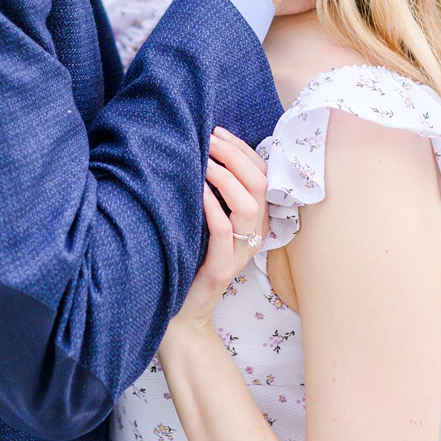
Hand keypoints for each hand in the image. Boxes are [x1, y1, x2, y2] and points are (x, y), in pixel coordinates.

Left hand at [176, 131, 267, 331]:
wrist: (179, 309)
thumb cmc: (188, 257)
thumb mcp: (203, 219)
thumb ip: (210, 192)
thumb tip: (199, 152)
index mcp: (253, 221)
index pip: (261, 176)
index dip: (243, 150)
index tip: (218, 131)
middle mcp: (253, 235)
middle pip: (260, 186)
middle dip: (235, 157)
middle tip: (209, 140)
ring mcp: (240, 254)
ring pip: (248, 207)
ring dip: (226, 179)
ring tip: (204, 162)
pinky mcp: (221, 269)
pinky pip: (224, 233)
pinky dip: (213, 208)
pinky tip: (198, 192)